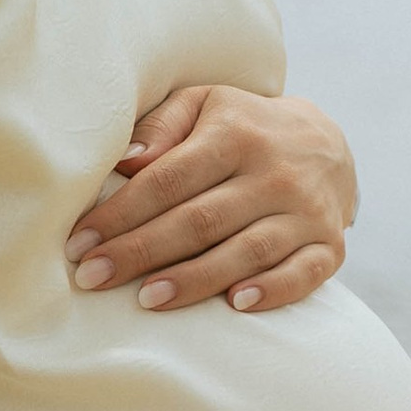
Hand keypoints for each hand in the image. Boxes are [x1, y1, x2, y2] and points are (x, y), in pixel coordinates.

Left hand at [66, 85, 359, 315]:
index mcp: (236, 135)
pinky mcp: (330, 246)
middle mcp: (275, 172)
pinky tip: (235, 305)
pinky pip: (304, 274)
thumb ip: (161, 126)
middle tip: (93, 278)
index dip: (121, 214)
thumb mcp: (203, 105)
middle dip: (142, 252)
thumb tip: (125, 162)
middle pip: (200, 220)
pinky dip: (272, 291)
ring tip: (147, 300)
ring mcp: (307, 212)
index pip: (169, 180)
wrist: (327, 143)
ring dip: (195, 279)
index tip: (80, 243)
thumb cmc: (242, 128)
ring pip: (247, 251)